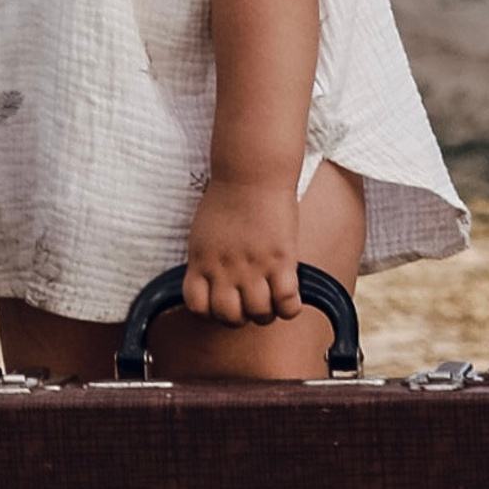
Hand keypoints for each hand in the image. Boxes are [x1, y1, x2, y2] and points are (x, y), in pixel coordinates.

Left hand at [183, 177, 301, 326]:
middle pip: (229, 316)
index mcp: (201, 260)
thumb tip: (212, 280)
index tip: (222, 302)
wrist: (252, 171)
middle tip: (250, 303)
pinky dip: (290, 307)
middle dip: (240, 317)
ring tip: (272, 299)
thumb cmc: (228, 195)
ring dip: (266, 313)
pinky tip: (290, 296)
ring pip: (259, 314)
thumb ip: (207, 259)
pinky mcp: (280, 260)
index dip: (210, 311)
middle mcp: (224, 268)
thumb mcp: (203, 231)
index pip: (197, 307)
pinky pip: (287, 303)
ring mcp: (253, 266)